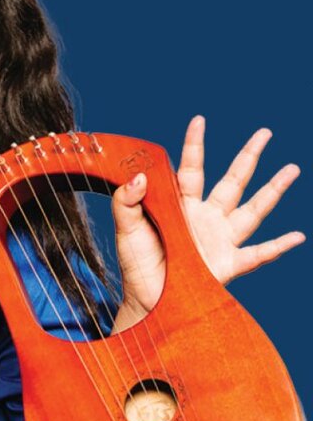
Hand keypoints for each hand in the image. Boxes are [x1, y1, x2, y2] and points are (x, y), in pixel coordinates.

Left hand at [110, 115, 303, 327]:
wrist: (146, 300)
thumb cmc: (136, 263)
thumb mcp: (125, 229)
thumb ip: (126, 201)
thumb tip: (140, 176)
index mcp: (180, 205)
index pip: (190, 168)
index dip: (195, 145)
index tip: (199, 120)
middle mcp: (205, 217)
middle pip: (232, 181)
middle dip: (249, 156)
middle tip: (265, 132)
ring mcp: (220, 239)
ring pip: (253, 210)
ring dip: (273, 190)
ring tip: (293, 169)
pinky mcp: (228, 265)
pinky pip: (258, 254)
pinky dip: (279, 246)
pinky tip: (298, 236)